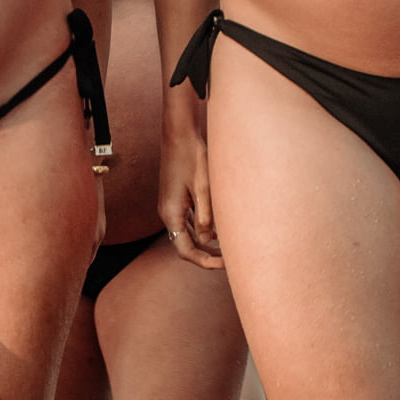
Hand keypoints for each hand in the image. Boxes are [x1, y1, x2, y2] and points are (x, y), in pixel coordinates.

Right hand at [158, 104, 223, 270]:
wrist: (179, 134)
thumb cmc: (192, 156)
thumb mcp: (203, 187)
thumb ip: (206, 216)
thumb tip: (209, 240)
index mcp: (170, 214)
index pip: (185, 251)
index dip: (205, 262)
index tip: (226, 264)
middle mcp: (168, 214)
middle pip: (186, 246)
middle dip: (207, 256)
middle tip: (231, 260)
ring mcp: (171, 207)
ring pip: (188, 235)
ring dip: (206, 244)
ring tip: (229, 247)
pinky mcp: (177, 200)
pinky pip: (189, 222)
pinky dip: (203, 230)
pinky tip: (220, 230)